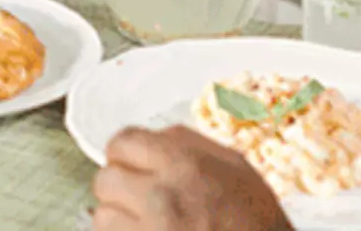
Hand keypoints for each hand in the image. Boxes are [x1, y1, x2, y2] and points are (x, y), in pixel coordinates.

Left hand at [92, 126, 291, 230]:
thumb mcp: (234, 166)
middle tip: (138, 200)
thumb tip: (153, 138)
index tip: (130, 166)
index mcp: (183, 164)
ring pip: (102, 218)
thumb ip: (187, 145)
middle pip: (105, 180)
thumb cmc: (257, 220)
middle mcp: (161, 197)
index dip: (125, 155)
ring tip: (144, 225)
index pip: (122, 142)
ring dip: (118, 222)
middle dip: (118, 190)